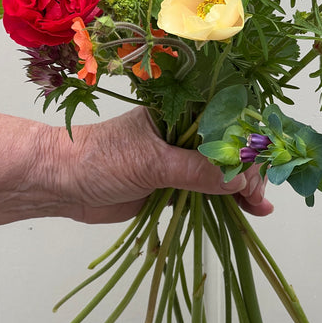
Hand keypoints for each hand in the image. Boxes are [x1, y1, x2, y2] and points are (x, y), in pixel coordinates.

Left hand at [51, 107, 273, 223]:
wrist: (62, 184)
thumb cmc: (100, 158)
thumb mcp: (151, 162)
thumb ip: (196, 170)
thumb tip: (239, 180)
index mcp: (179, 112)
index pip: (225, 121)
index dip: (246, 142)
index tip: (257, 167)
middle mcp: (183, 133)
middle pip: (228, 149)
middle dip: (246, 170)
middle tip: (257, 194)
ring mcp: (179, 160)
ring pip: (220, 172)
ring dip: (241, 188)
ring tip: (259, 207)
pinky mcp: (172, 185)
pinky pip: (206, 192)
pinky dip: (225, 201)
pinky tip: (246, 211)